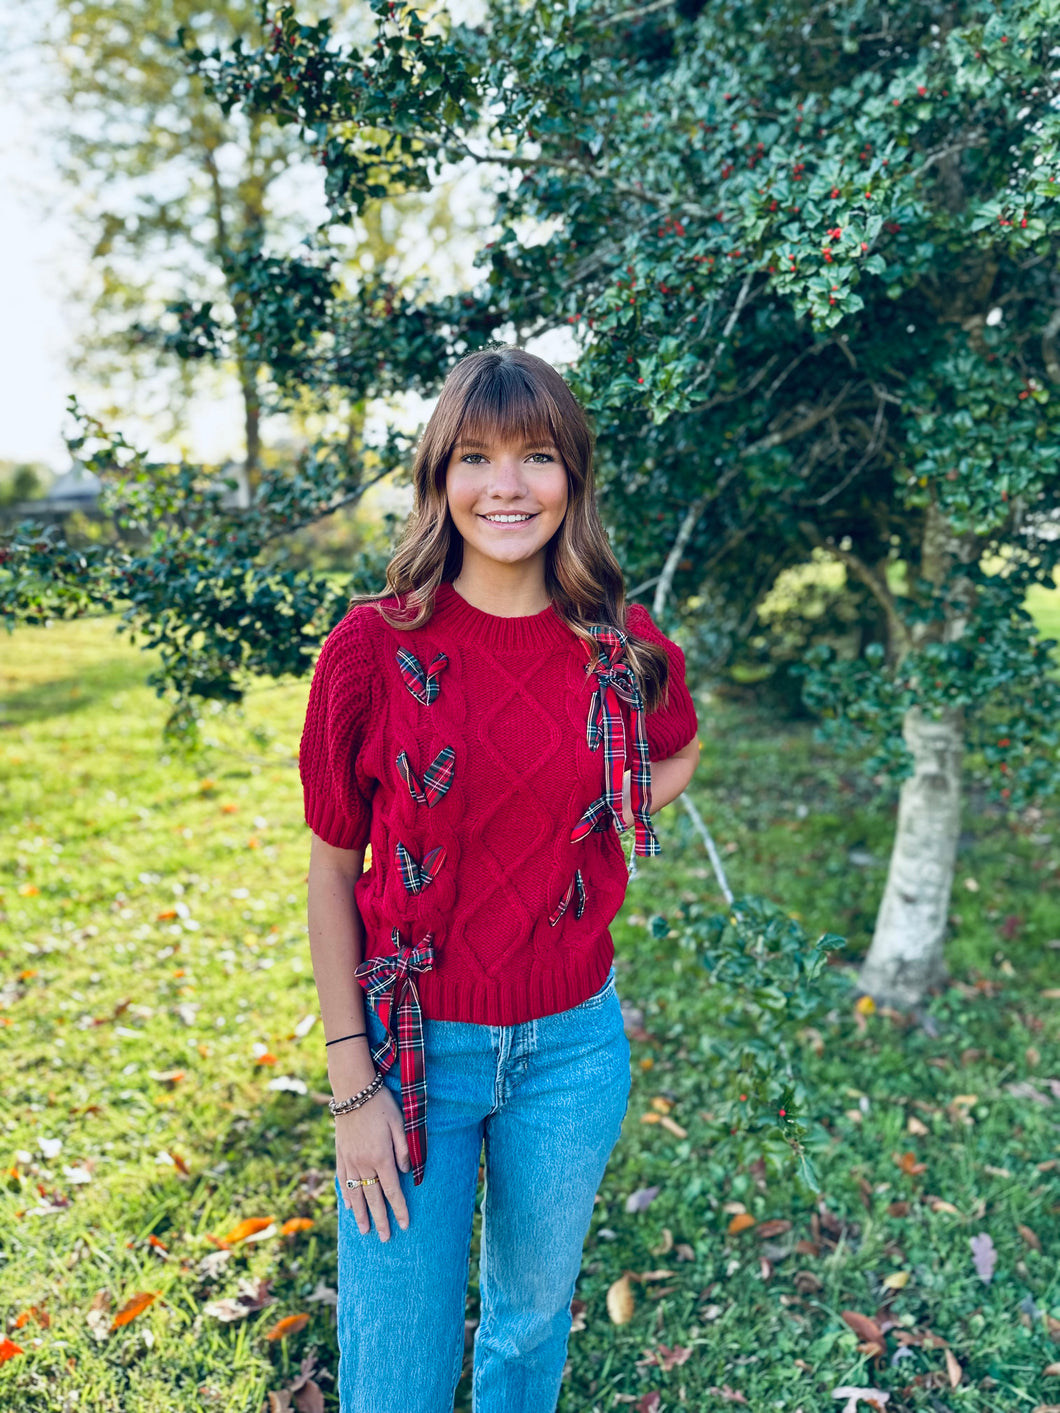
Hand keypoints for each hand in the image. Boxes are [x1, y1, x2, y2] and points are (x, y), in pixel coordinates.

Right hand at [334, 1082, 410, 1240]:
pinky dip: (347, 1196)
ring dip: (361, 1214)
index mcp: (381, 1156)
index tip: (404, 1225)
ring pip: (356, 1193)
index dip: (399, 1209)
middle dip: (381, 1219)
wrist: (353, 1090)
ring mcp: (350, 1160)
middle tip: (385, 1239)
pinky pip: (343, 1181)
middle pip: (373, 1198)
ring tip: (365, 1231)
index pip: (392, 1190)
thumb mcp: (400, 1123)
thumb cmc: (381, 1104)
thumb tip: (407, 1173)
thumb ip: (404, 1149)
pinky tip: (350, 1207)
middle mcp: (364, 1163)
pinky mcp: (341, 1155)